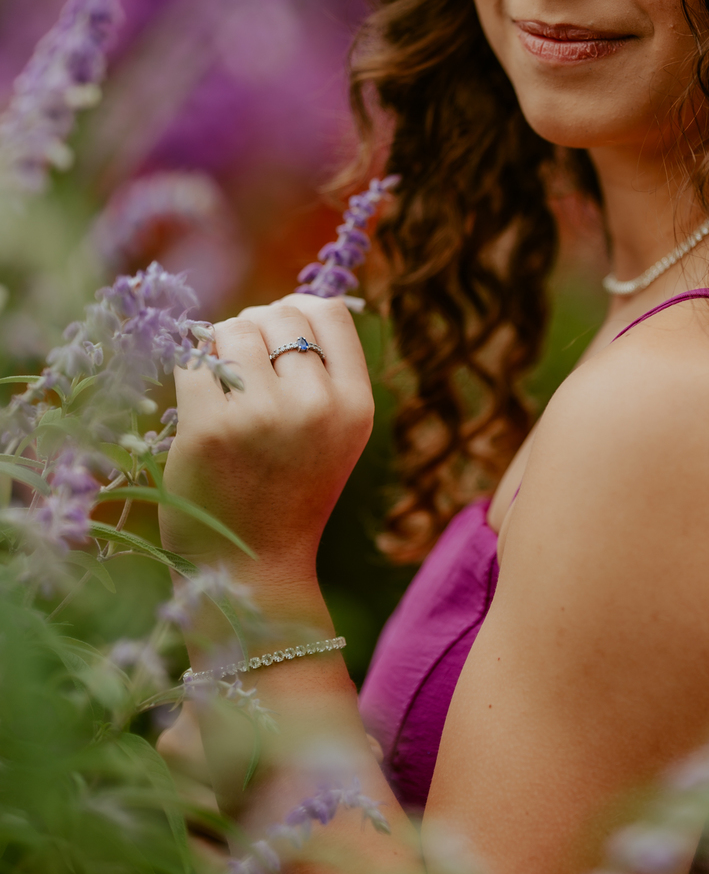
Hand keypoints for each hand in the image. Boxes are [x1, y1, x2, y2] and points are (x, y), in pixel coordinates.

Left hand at [161, 295, 375, 582]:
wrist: (254, 568)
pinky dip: (190, 372)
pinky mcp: (209, 430)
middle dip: (253, 328)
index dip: (297, 308)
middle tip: (243, 366)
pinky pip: (192, 363)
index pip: (329, 311)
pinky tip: (198, 401)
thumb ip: (324, 373)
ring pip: (232, 330)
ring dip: (219, 347)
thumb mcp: (334, 432)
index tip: (277, 333)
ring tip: (221, 384)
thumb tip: (285, 305)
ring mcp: (261, 417)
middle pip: (277, 314)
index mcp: (355, 405)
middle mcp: (315, 406)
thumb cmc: (290, 489)